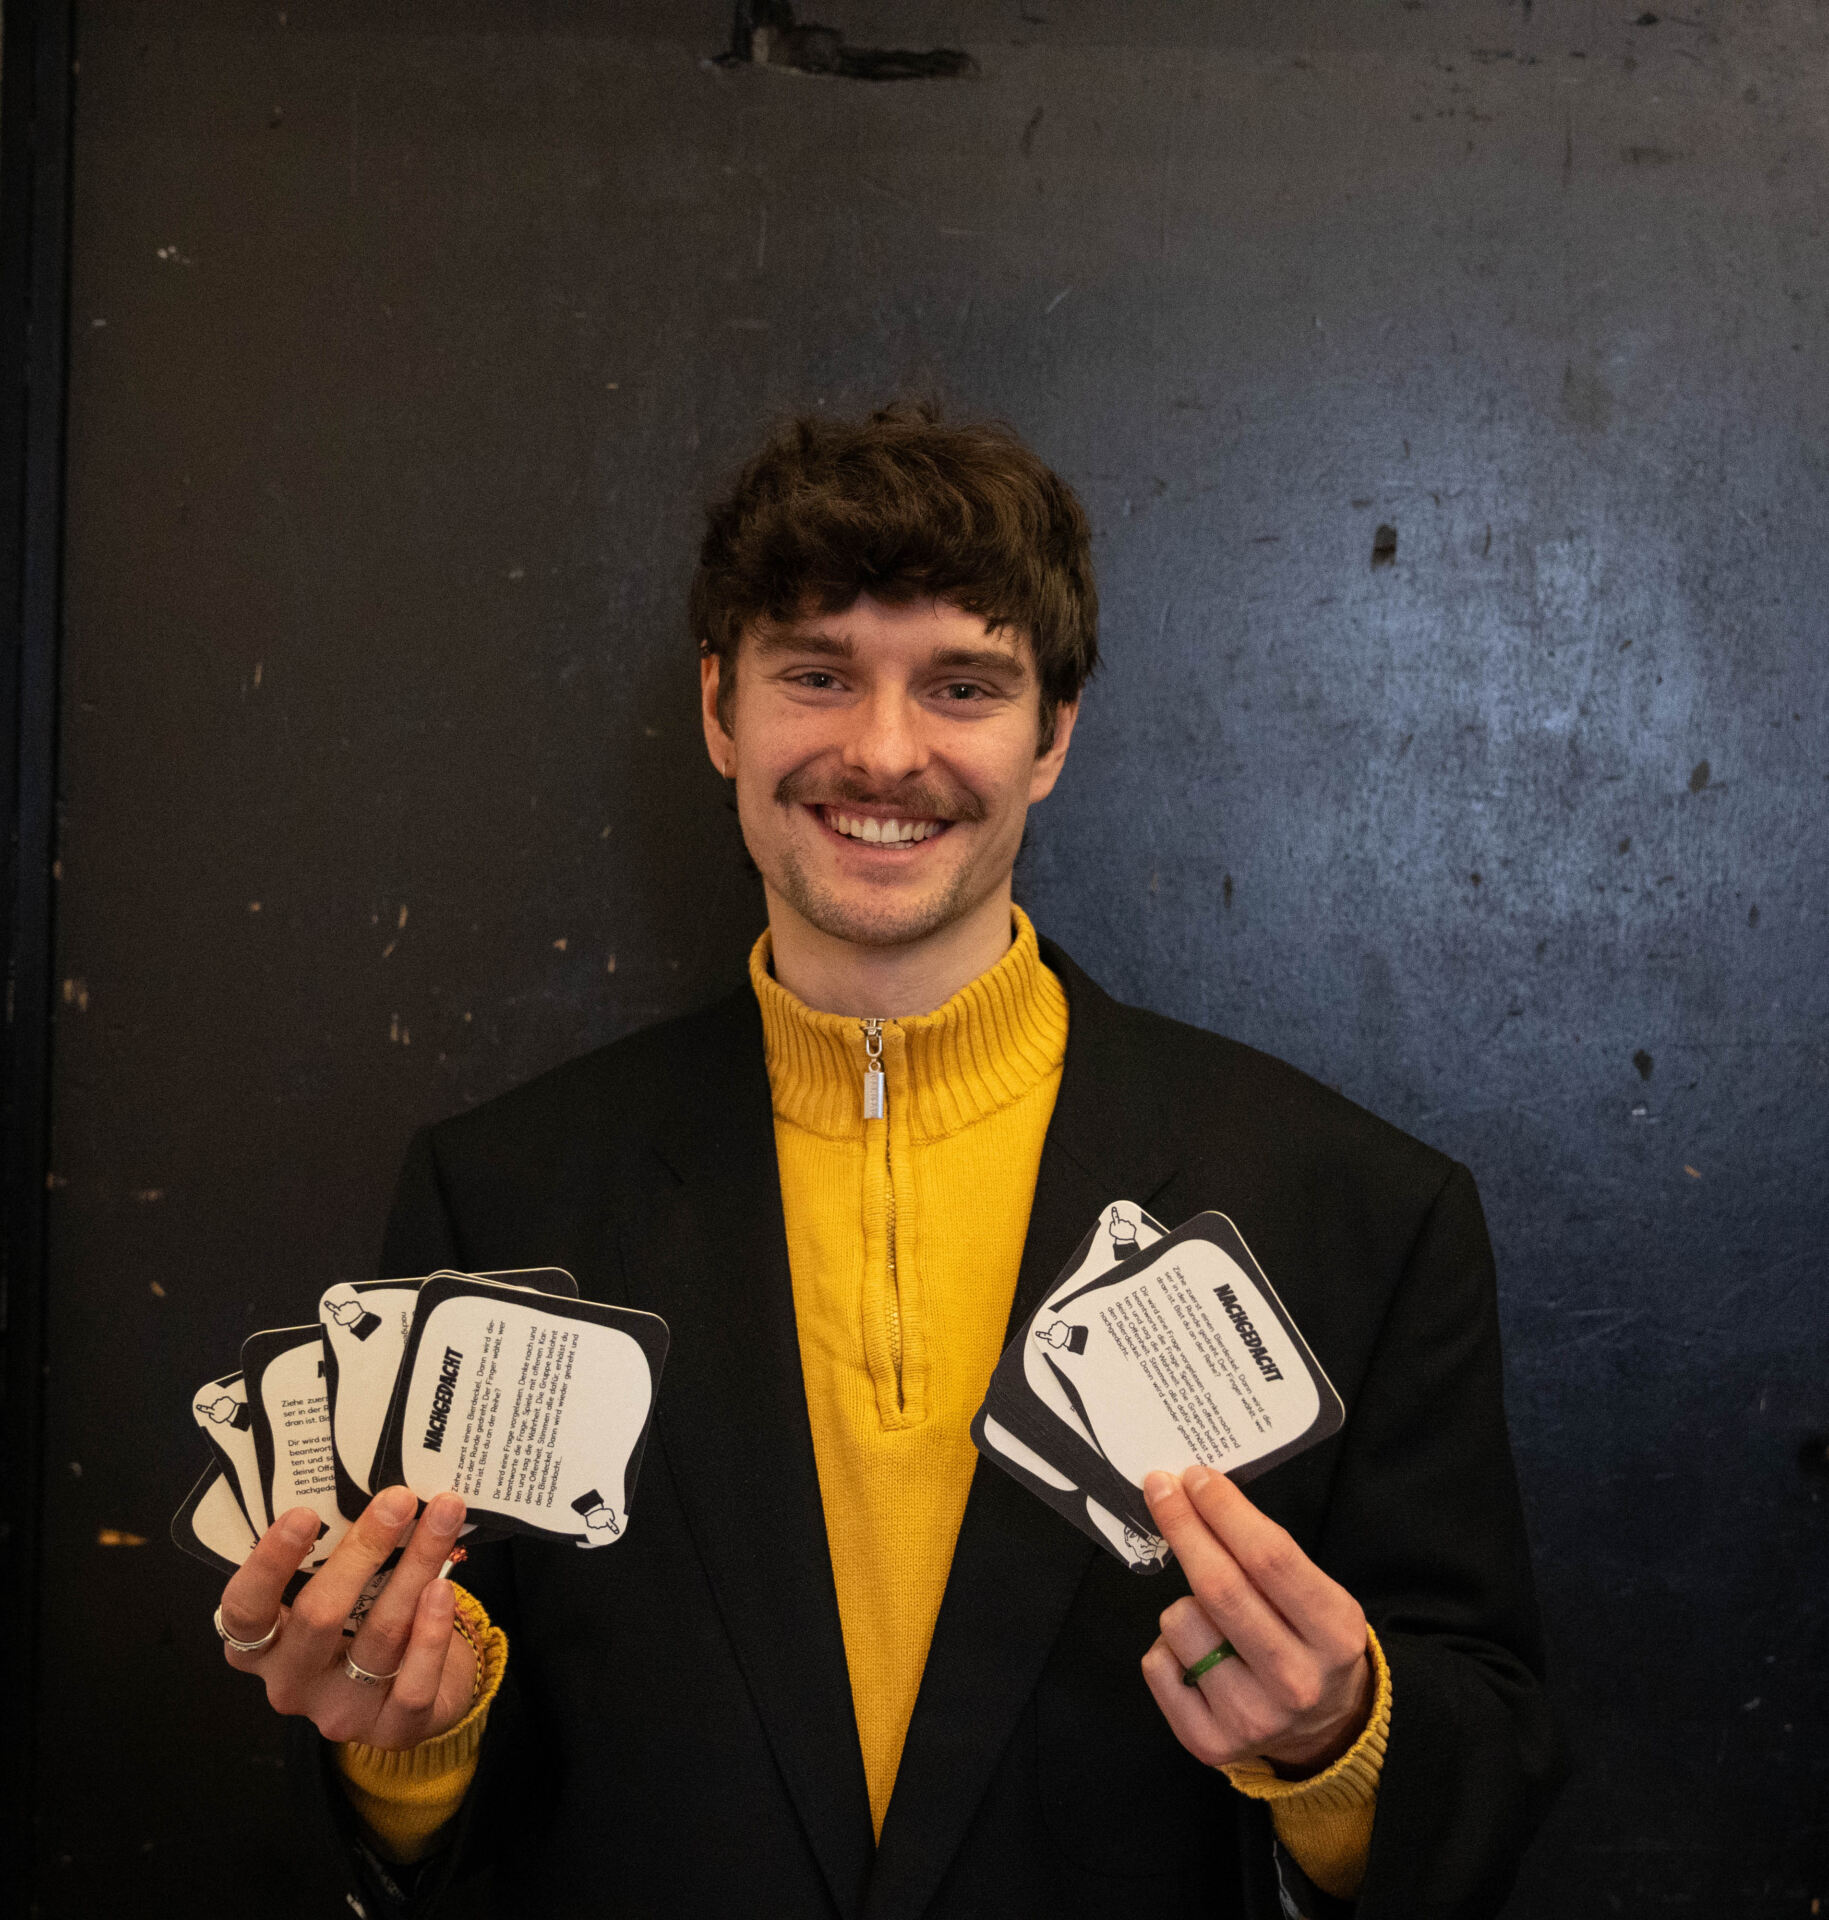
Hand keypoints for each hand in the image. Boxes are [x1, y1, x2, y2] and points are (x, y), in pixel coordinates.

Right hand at [216, 1486, 476, 1749]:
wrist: (413, 1688)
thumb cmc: (363, 1618)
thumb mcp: (337, 1588)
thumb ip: (334, 1552)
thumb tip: (373, 1480)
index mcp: (262, 1645)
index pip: (245, 1611)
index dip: (269, 1564)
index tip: (304, 1512)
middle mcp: (291, 1683)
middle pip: (320, 1617)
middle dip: (363, 1550)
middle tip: (399, 1499)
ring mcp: (340, 1710)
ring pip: (379, 1637)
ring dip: (416, 1568)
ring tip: (443, 1518)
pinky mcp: (392, 1729)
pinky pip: (412, 1684)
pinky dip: (431, 1634)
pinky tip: (445, 1590)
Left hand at [1139, 1465, 1371, 1775]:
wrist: (1324, 1731)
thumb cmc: (1310, 1642)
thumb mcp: (1318, 1595)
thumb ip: (1268, 1553)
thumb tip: (1198, 1491)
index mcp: (1334, 1634)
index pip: (1270, 1558)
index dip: (1225, 1510)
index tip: (1194, 1477)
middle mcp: (1295, 1680)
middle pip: (1220, 1587)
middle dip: (1183, 1525)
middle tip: (1161, 1488)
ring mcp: (1250, 1716)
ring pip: (1180, 1621)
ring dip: (1182, 1601)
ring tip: (1210, 1617)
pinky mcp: (1208, 1742)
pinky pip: (1158, 1662)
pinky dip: (1168, 1645)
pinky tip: (1197, 1654)